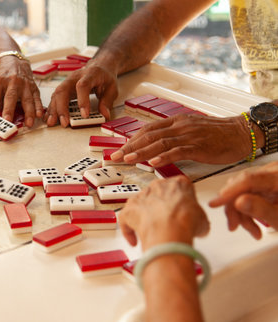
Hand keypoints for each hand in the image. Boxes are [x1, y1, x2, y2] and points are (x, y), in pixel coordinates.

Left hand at [0, 56, 42, 127]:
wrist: (14, 61)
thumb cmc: (3, 75)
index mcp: (0, 81)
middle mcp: (12, 82)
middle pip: (10, 97)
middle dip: (9, 110)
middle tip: (8, 121)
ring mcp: (24, 84)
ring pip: (27, 99)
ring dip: (28, 113)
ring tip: (28, 123)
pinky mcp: (33, 87)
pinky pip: (36, 98)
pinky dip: (38, 107)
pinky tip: (39, 114)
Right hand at [45, 60, 117, 126]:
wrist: (98, 67)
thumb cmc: (104, 78)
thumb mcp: (112, 88)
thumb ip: (107, 101)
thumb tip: (104, 115)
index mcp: (90, 74)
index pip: (82, 86)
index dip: (82, 100)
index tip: (85, 115)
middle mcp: (75, 77)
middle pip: (63, 90)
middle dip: (62, 108)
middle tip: (64, 123)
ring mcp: (67, 83)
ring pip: (56, 95)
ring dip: (53, 110)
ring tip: (51, 123)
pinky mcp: (63, 89)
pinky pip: (55, 99)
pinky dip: (51, 109)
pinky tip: (49, 118)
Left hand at [111, 114, 260, 166]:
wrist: (242, 133)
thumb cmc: (218, 135)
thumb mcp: (190, 131)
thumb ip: (173, 138)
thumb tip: (155, 149)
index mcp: (176, 122)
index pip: (148, 130)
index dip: (131, 140)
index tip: (118, 149)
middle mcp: (179, 126)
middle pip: (149, 136)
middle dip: (129, 146)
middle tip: (114, 157)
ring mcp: (189, 135)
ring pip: (160, 143)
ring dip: (141, 152)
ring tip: (127, 159)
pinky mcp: (199, 146)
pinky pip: (178, 151)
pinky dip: (164, 156)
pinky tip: (153, 162)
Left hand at [118, 177, 209, 250]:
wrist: (170, 231)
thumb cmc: (185, 222)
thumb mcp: (203, 220)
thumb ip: (198, 219)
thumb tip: (198, 228)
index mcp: (178, 183)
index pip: (180, 188)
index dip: (180, 202)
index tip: (182, 210)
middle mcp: (158, 187)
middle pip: (158, 195)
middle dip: (161, 208)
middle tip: (166, 222)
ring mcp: (142, 197)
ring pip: (141, 205)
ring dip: (144, 218)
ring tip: (151, 232)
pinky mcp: (129, 209)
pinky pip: (126, 219)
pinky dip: (128, 230)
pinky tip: (134, 240)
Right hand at [209, 161, 277, 238]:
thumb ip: (261, 209)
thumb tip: (238, 201)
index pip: (247, 180)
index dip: (229, 192)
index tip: (215, 204)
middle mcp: (274, 172)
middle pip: (242, 186)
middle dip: (235, 208)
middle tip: (235, 226)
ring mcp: (270, 176)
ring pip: (243, 190)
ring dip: (241, 211)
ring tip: (252, 231)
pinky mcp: (267, 183)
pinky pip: (249, 193)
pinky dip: (248, 208)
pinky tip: (253, 223)